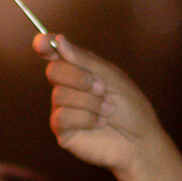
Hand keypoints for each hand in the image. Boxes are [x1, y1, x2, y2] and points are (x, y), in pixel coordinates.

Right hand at [34, 35, 165, 177]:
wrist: (138, 139)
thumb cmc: (129, 107)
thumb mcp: (111, 77)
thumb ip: (84, 60)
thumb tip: (59, 41)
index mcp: (79, 70)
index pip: (54, 54)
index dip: (44, 45)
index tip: (43, 41)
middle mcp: (67, 87)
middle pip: (54, 71)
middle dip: (79, 78)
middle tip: (102, 88)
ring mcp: (63, 109)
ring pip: (60, 95)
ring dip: (90, 102)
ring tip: (107, 110)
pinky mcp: (62, 130)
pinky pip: (62, 116)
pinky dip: (85, 118)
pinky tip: (99, 123)